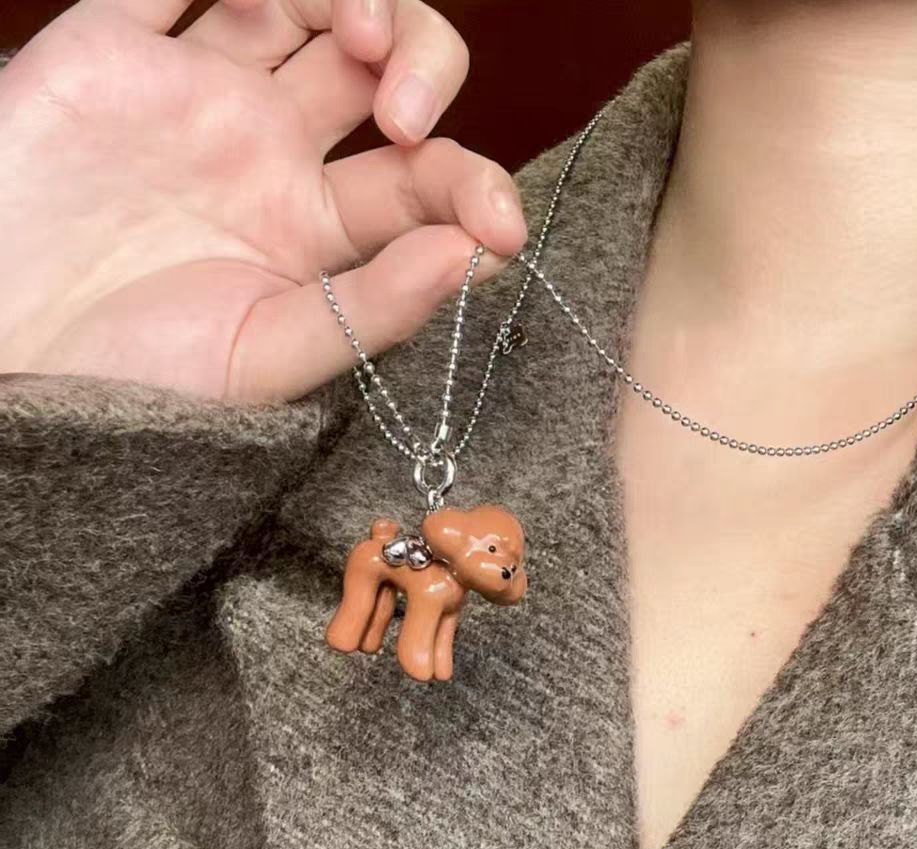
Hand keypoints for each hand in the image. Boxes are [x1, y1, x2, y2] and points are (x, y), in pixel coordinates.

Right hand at [0, 0, 527, 402]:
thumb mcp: (266, 360)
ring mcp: (198, 93)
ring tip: (362, 42)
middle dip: (427, 65)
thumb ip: (371, 311)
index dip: (476, 189)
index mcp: (317, 231)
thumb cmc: (130, 376)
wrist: (3, 352)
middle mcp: (271, 153)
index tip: (500, 226)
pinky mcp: (115, 45)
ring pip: (302, 0)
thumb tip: (471, 257)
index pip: (425, 182)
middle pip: (383, 69)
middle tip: (409, 117)